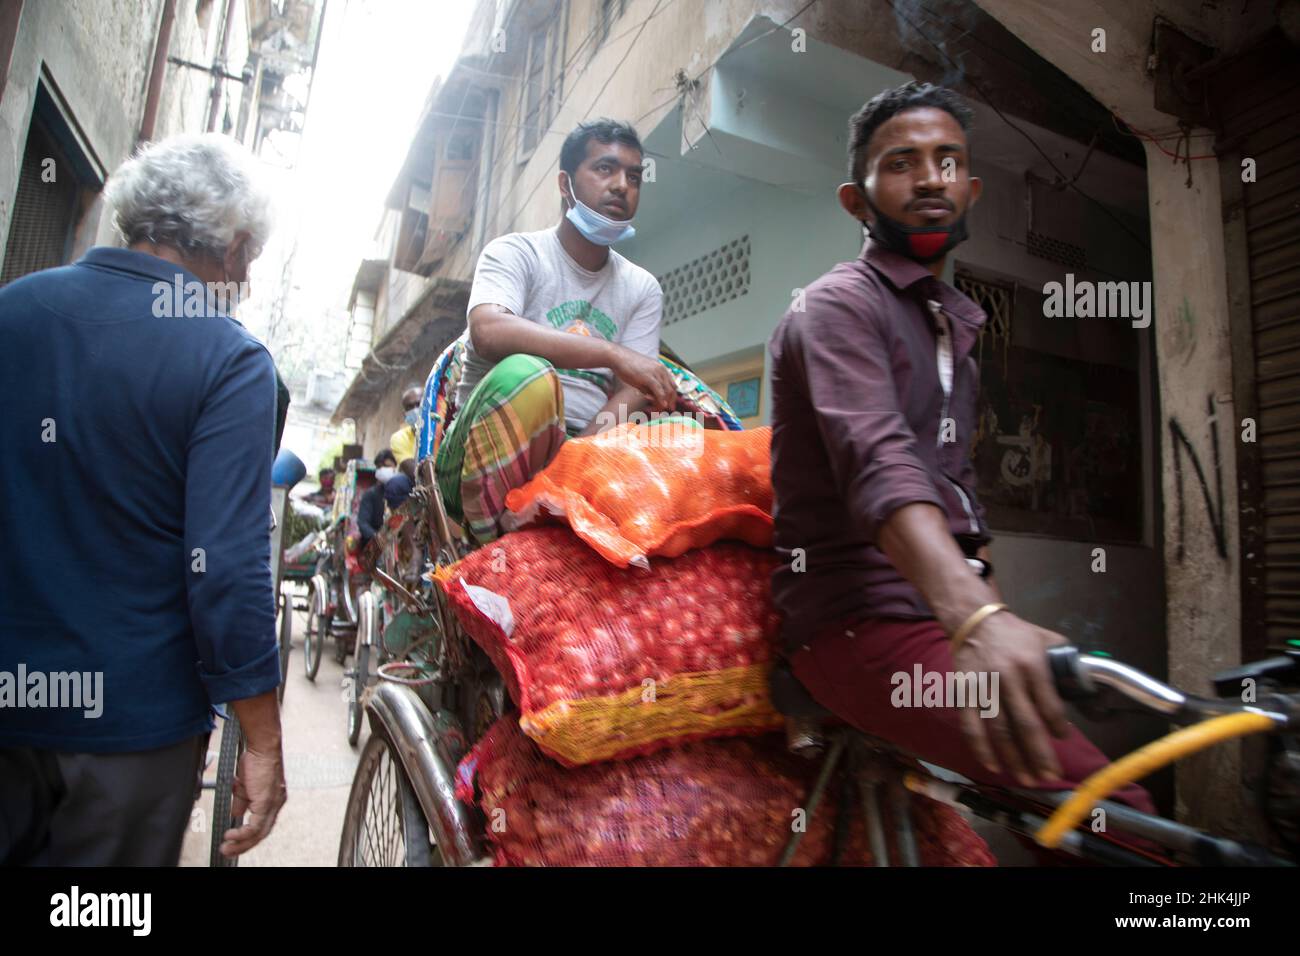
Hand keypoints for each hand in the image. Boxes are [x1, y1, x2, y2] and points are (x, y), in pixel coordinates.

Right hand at [219, 744, 286, 857]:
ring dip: (241, 843)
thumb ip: (242, 801)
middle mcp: (276, 804)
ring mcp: (273, 804)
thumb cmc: (256, 760)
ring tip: (227, 848)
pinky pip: (256, 826)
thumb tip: (236, 814)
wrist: (263, 747)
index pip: (263, 824)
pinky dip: (242, 834)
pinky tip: (231, 835)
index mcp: (273, 801)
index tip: (235, 841)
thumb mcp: (245, 786)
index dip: (249, 836)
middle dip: (244, 845)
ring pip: (259, 833)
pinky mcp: (266, 802)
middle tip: (228, 851)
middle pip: (262, 833)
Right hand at [612, 348, 676, 411]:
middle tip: (667, 410)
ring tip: (657, 410)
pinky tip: (662, 406)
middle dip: (671, 401)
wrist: (618, 357)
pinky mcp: (649, 377)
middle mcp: (661, 369)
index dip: (672, 396)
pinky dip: (661, 399)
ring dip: (664, 403)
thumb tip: (651, 397)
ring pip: (666, 391)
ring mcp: (656, 372)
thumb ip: (647, 386)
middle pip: (672, 389)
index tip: (669, 405)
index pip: (672, 384)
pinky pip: (659, 390)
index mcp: (660, 368)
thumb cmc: (627, 366)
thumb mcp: (641, 377)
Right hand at [951, 613, 1070, 786]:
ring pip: (999, 730)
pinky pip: (971, 726)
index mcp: (1032, 665)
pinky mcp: (964, 694)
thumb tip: (1084, 686)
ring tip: (1026, 778)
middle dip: (1039, 754)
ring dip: (1013, 758)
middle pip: (1026, 724)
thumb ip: (1065, 662)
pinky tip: (992, 764)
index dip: (1058, 727)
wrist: (974, 621)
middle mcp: (1008, 678)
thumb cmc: (1016, 634)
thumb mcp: (1047, 640)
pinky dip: (981, 748)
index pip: (1049, 705)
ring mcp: (984, 688)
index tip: (1064, 739)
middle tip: (1050, 776)